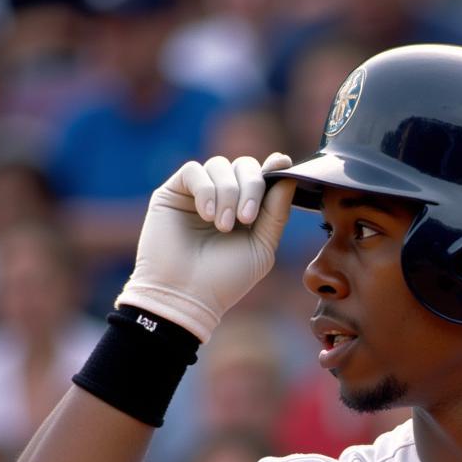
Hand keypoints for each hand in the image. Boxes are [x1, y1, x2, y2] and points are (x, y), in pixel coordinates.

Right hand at [116, 152, 295, 342]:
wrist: (186, 296)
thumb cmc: (225, 279)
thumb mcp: (261, 247)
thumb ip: (276, 212)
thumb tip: (289, 174)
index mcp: (248, 210)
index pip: (263, 178)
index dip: (273, 169)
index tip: (283, 165)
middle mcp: (224, 198)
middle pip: (244, 166)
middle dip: (252, 187)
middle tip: (246, 219)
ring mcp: (198, 194)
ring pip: (220, 165)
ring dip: (228, 193)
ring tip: (223, 226)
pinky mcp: (173, 192)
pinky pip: (194, 170)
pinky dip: (206, 190)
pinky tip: (207, 216)